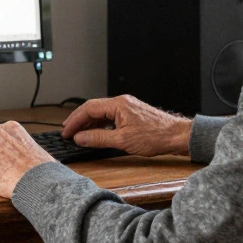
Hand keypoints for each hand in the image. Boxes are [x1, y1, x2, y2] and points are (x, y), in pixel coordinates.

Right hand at [61, 95, 192, 156]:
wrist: (176, 136)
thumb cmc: (155, 136)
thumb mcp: (122, 140)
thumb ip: (98, 138)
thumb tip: (80, 138)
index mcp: (118, 104)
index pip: (89, 108)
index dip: (75, 120)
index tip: (67, 131)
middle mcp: (121, 103)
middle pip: (93, 109)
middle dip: (79, 120)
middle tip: (68, 132)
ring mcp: (127, 108)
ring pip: (101, 113)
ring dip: (89, 123)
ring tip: (79, 134)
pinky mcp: (131, 115)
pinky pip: (110, 117)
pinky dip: (100, 125)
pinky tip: (96, 134)